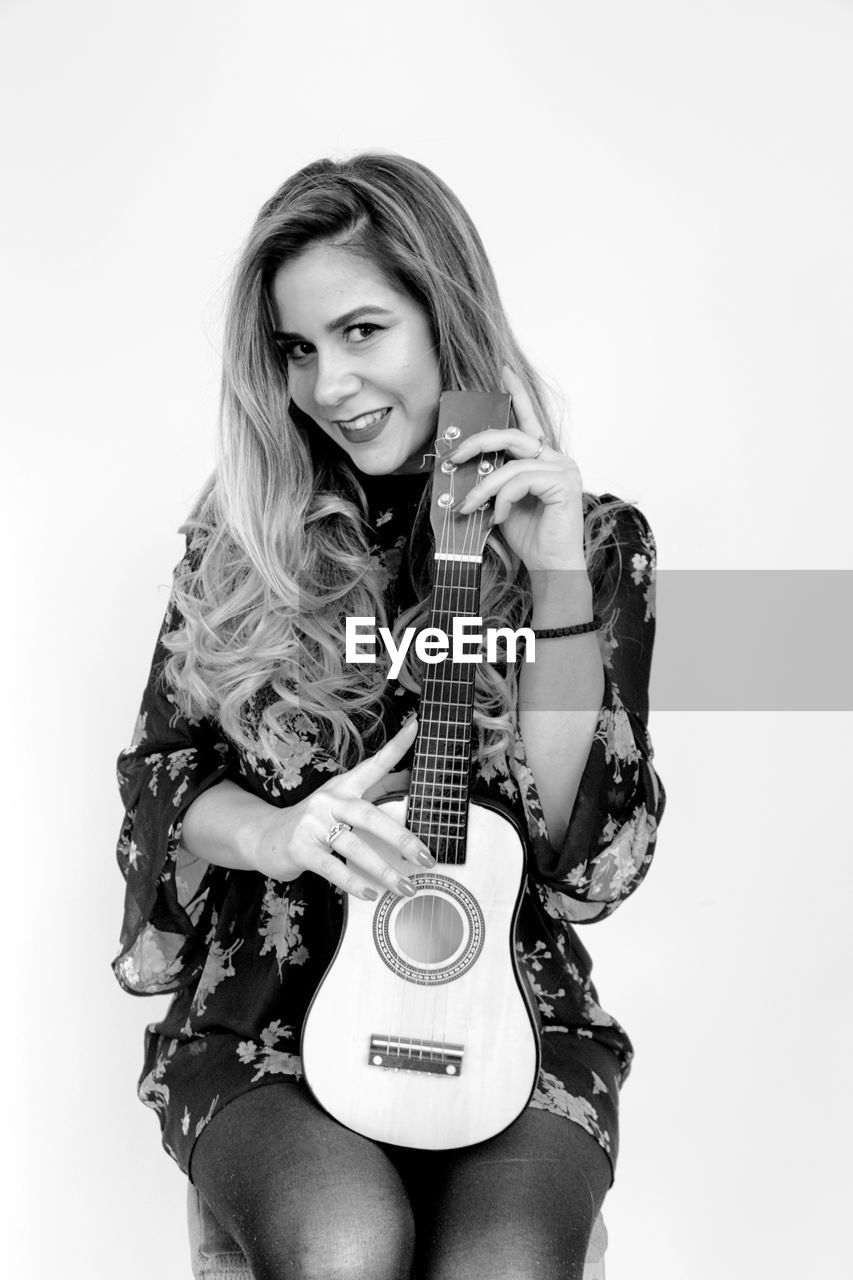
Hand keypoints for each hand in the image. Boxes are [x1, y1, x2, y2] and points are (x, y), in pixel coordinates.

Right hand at [248, 717, 432, 899]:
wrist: (264, 837)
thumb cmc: (314, 821)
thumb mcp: (342, 802)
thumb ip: (375, 793)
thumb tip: (410, 779)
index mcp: (344, 787)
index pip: (374, 764)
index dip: (396, 746)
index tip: (416, 726)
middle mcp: (330, 801)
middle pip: (370, 815)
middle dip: (401, 838)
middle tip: (426, 857)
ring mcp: (313, 824)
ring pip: (354, 847)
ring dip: (383, 870)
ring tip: (405, 887)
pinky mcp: (301, 849)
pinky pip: (332, 868)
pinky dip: (354, 882)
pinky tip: (371, 893)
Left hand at [450, 365, 586, 572]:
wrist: (550, 567)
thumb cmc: (528, 538)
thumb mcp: (501, 502)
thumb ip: (491, 480)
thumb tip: (462, 467)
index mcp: (543, 460)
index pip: (529, 420)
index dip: (517, 394)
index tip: (503, 371)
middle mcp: (557, 459)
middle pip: (512, 434)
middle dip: (476, 443)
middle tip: (451, 457)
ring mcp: (563, 469)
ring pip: (509, 463)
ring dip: (481, 487)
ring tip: (466, 508)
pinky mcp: (563, 484)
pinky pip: (518, 480)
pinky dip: (500, 499)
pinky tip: (497, 517)